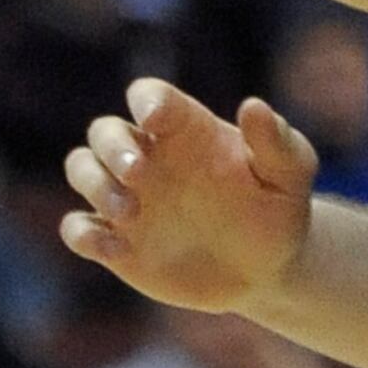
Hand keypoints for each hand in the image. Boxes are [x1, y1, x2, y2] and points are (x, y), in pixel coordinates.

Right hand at [60, 76, 318, 308]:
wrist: (266, 271)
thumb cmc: (277, 210)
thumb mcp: (289, 176)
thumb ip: (276, 142)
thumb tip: (253, 106)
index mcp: (183, 130)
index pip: (149, 95)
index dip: (145, 100)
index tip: (155, 119)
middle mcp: (146, 157)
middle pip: (104, 131)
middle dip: (111, 148)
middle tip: (138, 174)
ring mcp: (125, 198)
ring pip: (81, 169)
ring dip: (94, 184)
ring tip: (129, 213)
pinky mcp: (116, 241)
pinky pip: (77, 229)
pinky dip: (83, 235)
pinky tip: (117, 250)